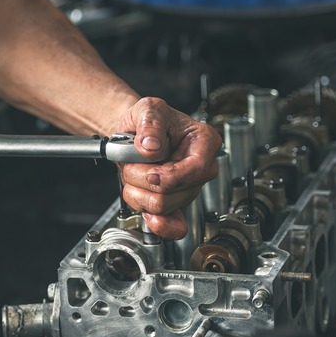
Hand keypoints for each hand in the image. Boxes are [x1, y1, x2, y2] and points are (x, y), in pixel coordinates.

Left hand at [112, 97, 220, 238]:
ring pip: (162, 207)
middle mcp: (201, 168)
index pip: (197, 169)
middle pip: (172, 193)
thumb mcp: (147, 108)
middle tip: (131, 162)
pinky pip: (175, 228)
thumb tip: (151, 147)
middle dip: (141, 179)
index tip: (149, 171)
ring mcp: (189, 189)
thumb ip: (150, 122)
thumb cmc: (148, 119)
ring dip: (136, 192)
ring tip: (134, 172)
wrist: (135, 133)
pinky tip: (147, 213)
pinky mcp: (177, 204)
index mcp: (204, 141)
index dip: (168, 176)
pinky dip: (158, 224)